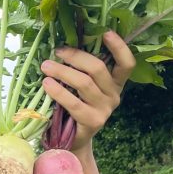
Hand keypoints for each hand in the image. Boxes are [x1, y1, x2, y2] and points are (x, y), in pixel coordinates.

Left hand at [39, 30, 135, 152]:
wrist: (71, 140)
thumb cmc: (74, 107)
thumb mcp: (82, 87)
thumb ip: (81, 70)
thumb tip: (63, 45)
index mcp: (116, 82)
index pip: (126, 63)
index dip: (119, 47)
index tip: (106, 32)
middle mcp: (114, 95)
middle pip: (98, 69)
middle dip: (76, 56)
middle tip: (56, 51)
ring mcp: (105, 110)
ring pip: (84, 83)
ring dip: (63, 71)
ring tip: (45, 66)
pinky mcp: (93, 122)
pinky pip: (74, 103)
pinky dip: (58, 91)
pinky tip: (47, 84)